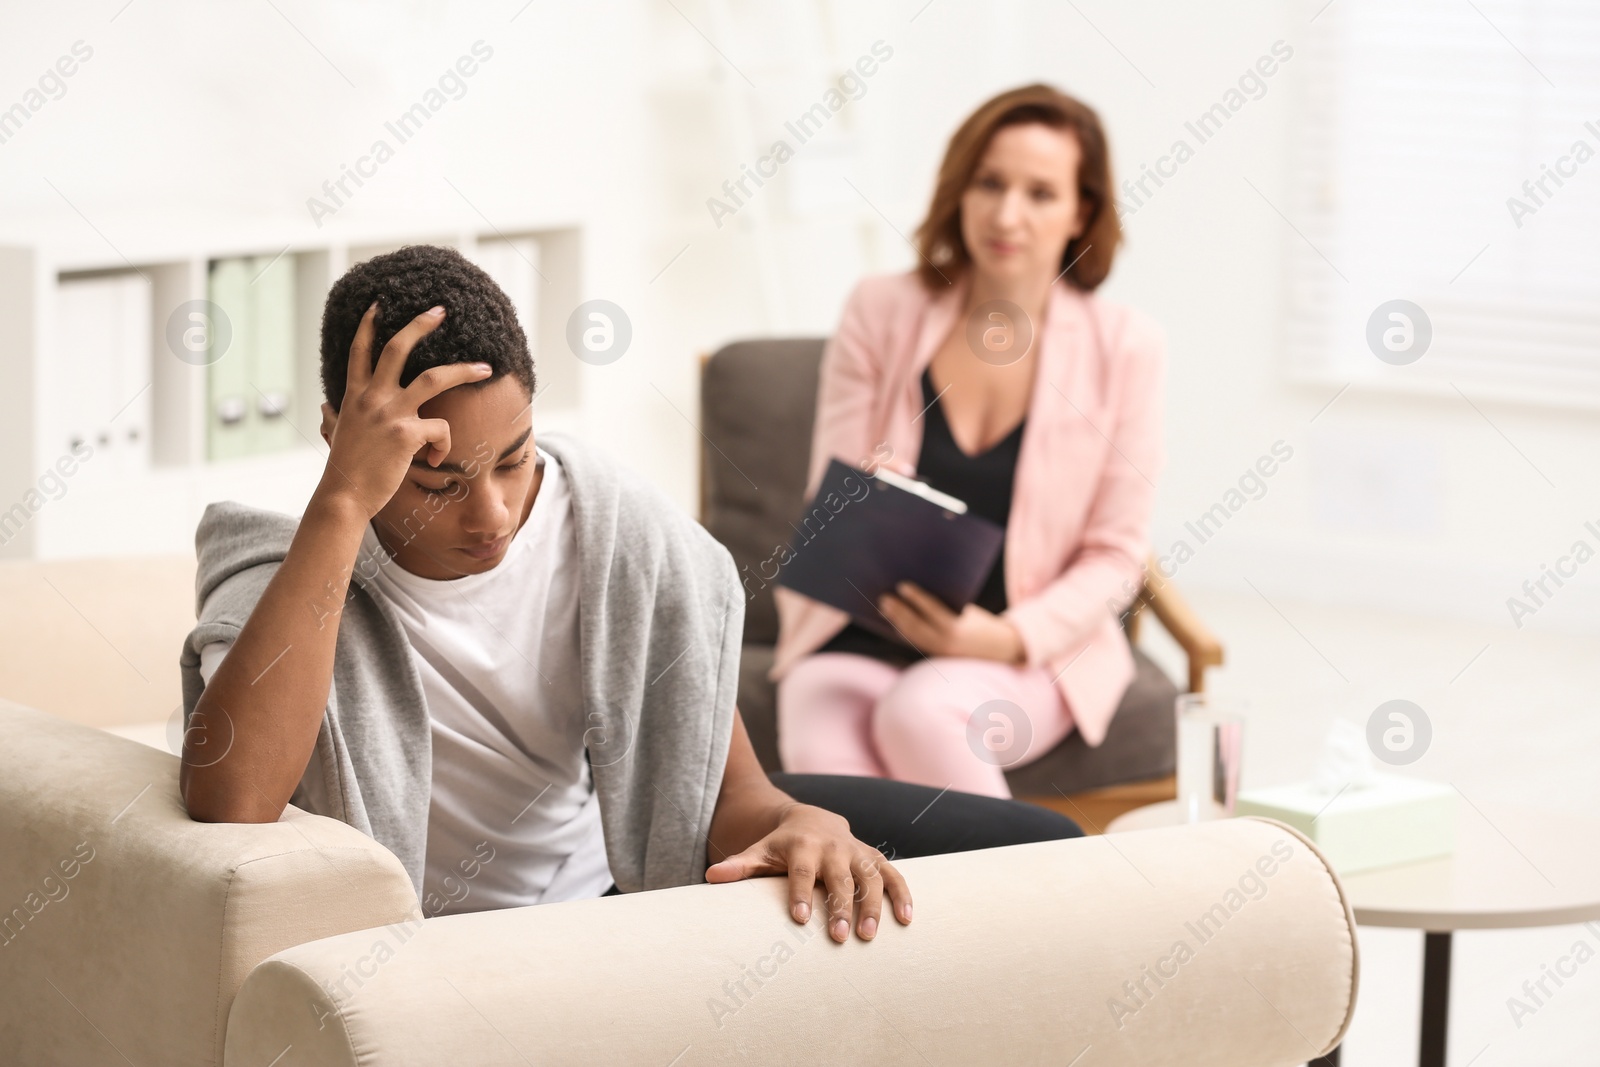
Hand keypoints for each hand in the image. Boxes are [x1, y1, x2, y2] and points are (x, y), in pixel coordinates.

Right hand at [316, 302, 491, 518]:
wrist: (345, 497)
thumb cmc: (345, 469)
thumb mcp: (335, 433)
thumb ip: (335, 416)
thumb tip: (326, 409)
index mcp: (354, 395)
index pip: (360, 350)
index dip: (369, 324)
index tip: (380, 304)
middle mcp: (372, 397)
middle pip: (399, 348)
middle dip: (421, 325)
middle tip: (441, 310)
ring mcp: (391, 412)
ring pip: (435, 378)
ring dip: (464, 370)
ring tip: (485, 368)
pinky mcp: (408, 433)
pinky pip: (442, 430)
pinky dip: (443, 446)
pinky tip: (434, 460)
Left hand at [705, 803, 911, 942]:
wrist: (814, 819)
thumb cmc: (782, 845)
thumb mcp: (760, 851)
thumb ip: (740, 866)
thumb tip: (711, 877)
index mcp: (803, 846)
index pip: (801, 871)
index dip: (800, 893)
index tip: (800, 919)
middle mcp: (834, 847)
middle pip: (838, 878)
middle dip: (840, 907)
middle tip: (840, 938)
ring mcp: (858, 853)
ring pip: (870, 878)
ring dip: (873, 906)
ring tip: (870, 936)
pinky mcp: (875, 859)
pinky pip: (893, 875)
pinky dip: (902, 895)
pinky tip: (907, 920)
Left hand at [877, 581, 1025, 662]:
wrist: (999, 651)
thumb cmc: (982, 623)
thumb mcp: (969, 611)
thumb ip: (948, 604)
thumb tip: (923, 591)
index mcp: (957, 628)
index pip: (932, 610)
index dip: (916, 597)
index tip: (902, 585)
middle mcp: (946, 642)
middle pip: (916, 626)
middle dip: (898, 612)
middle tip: (883, 598)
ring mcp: (939, 651)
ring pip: (912, 637)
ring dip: (896, 622)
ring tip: (884, 607)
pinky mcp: (936, 656)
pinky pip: (916, 643)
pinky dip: (903, 632)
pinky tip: (893, 622)